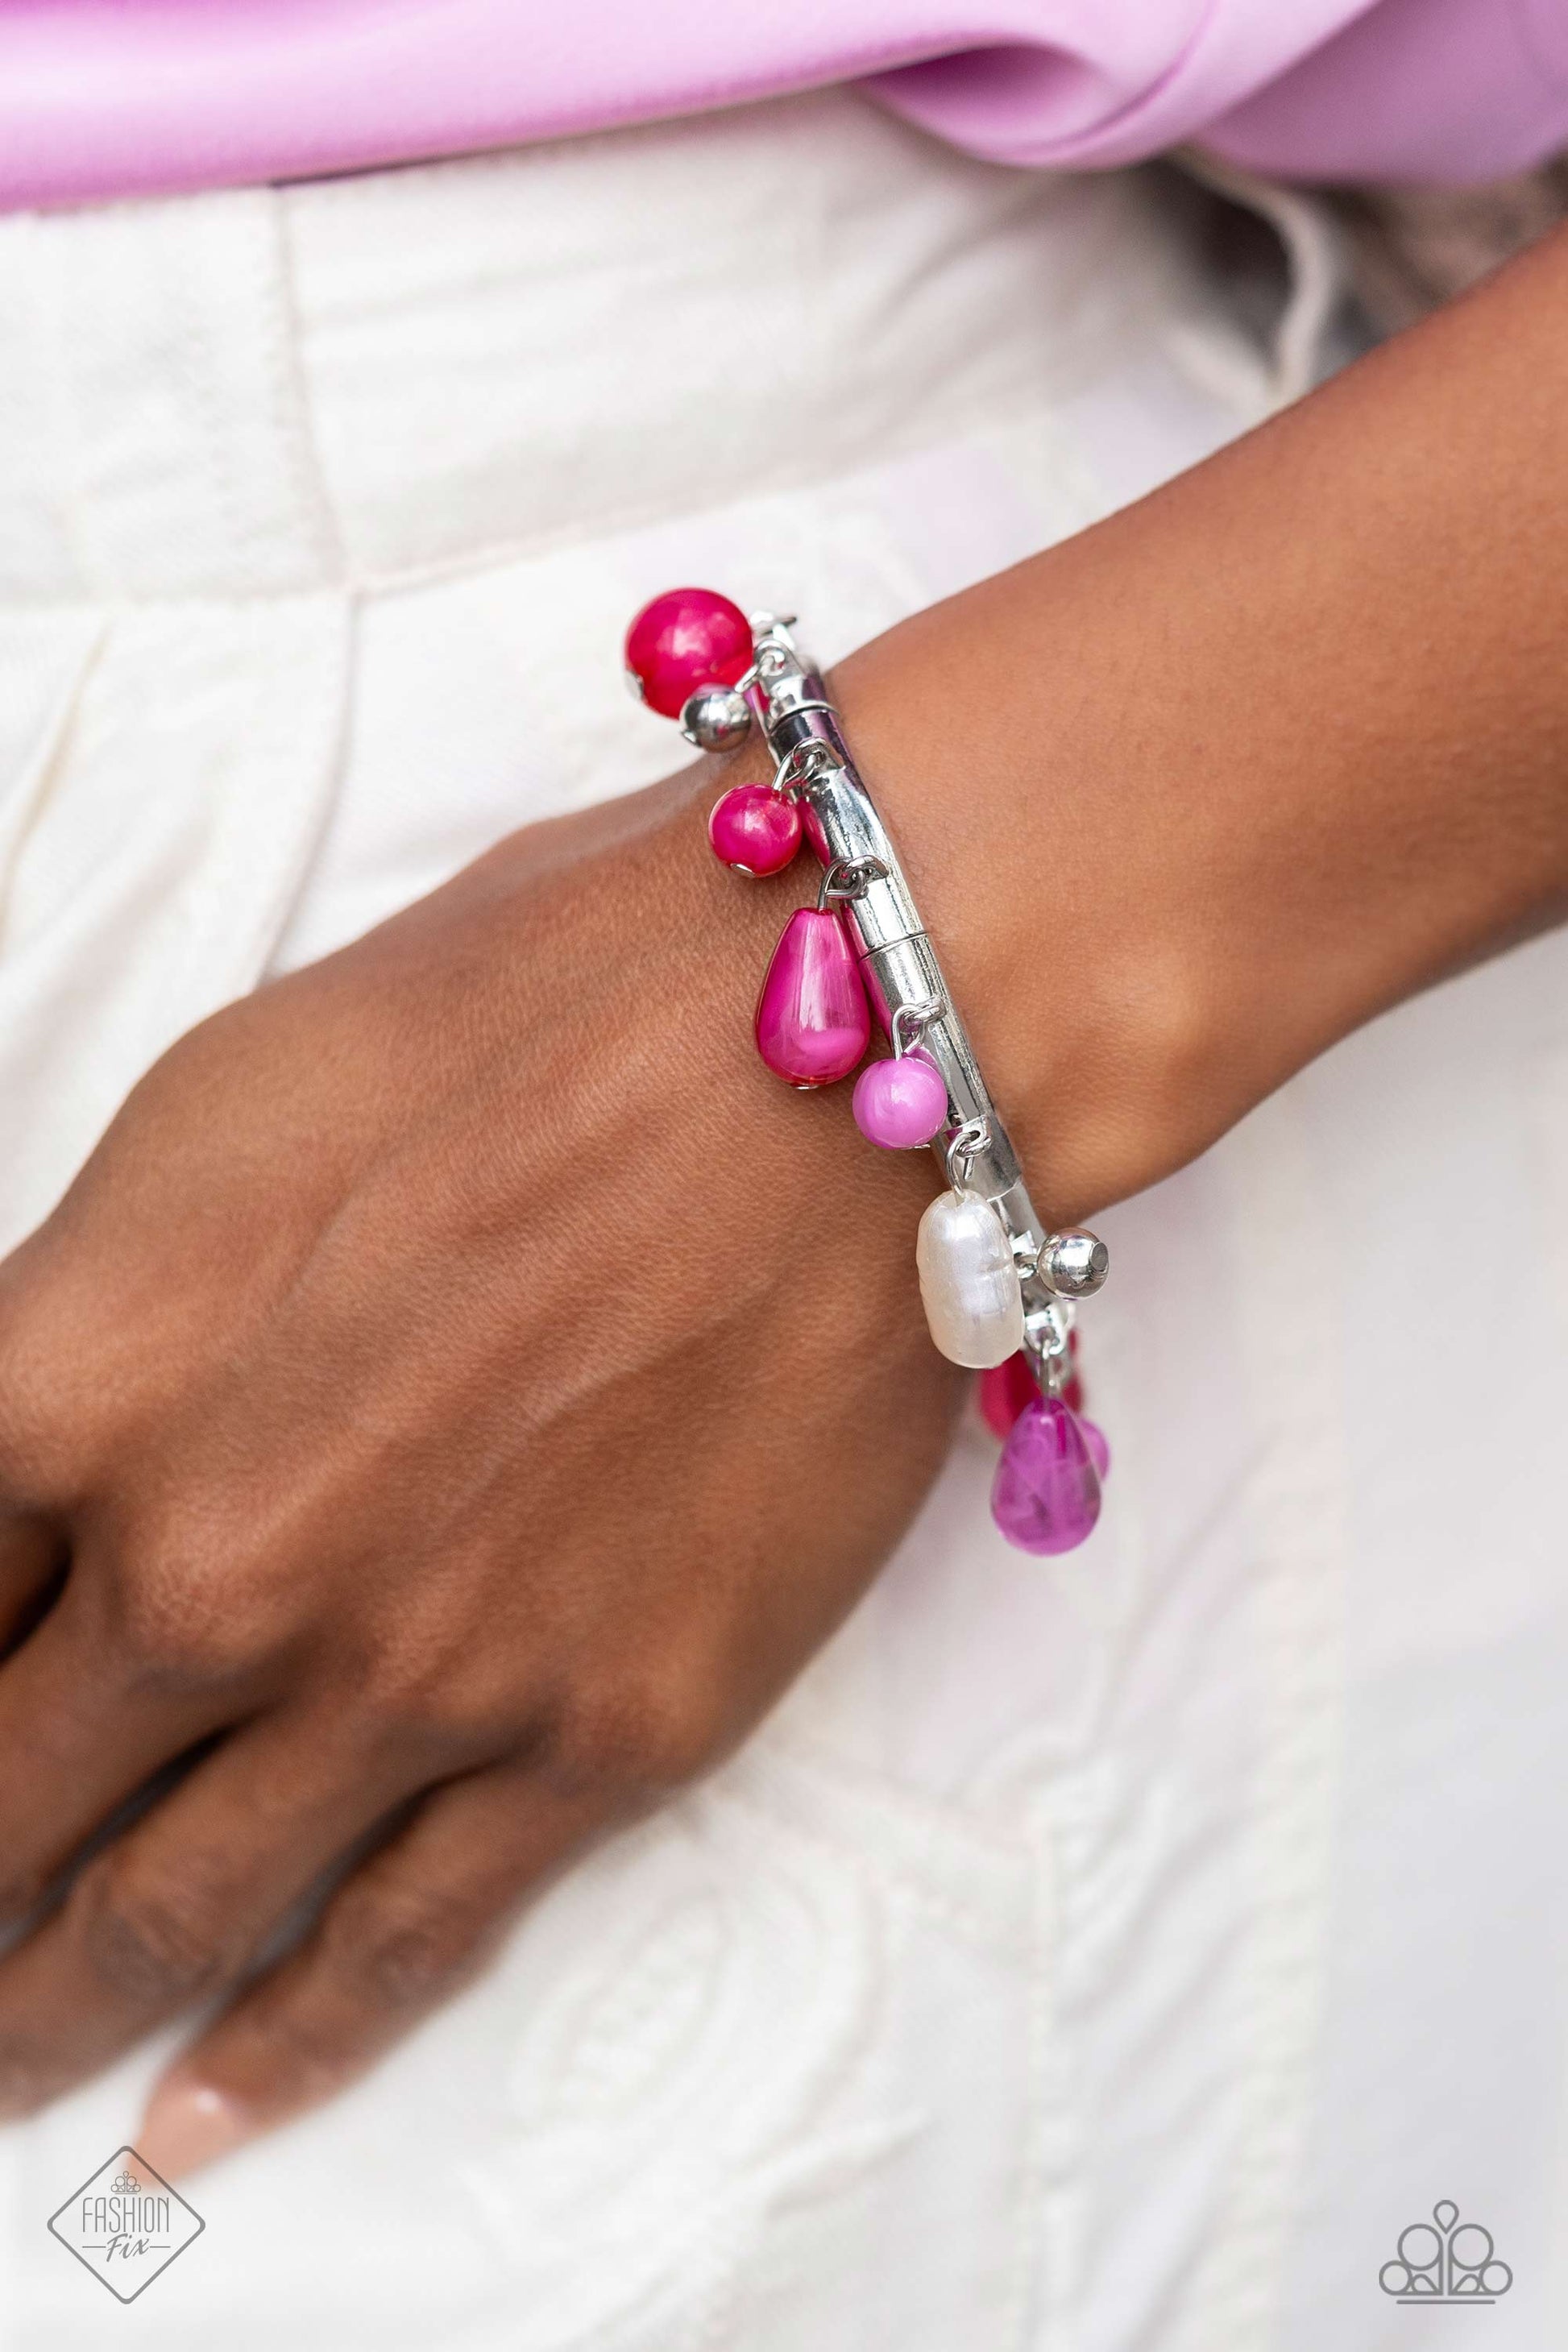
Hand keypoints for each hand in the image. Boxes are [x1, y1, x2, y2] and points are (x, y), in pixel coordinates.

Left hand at [0, 772, 960, 2172]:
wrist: (841, 1051)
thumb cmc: (538, 1013)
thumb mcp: (223, 1114)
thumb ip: (94, 1322)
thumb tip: (42, 1470)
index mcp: (81, 1377)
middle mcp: (211, 1563)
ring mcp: (407, 1672)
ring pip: (163, 1911)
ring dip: (51, 2006)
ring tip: (4, 2065)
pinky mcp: (595, 1733)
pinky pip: (399, 1944)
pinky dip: (280, 2054)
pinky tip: (202, 2115)